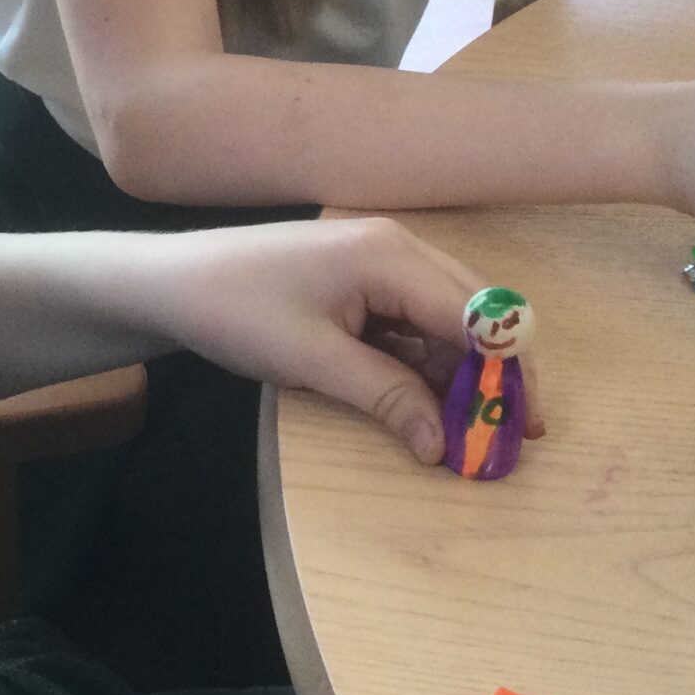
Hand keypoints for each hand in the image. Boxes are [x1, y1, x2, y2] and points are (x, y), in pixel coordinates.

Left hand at [138, 218, 480, 463]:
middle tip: (511, 435)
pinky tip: (429, 404)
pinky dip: (426, 362)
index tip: (524, 426)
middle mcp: (397, 248)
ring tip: (470, 431)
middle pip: (474, 313)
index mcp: (390, 256)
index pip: (478, 315)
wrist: (170, 284)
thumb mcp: (313, 361)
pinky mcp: (360, 281)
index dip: (508, 372)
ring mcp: (379, 261)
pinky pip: (412, 322)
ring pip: (446, 321)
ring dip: (461, 373)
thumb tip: (444, 446)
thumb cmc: (236, 311)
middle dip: (495, 374)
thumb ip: (387, 397)